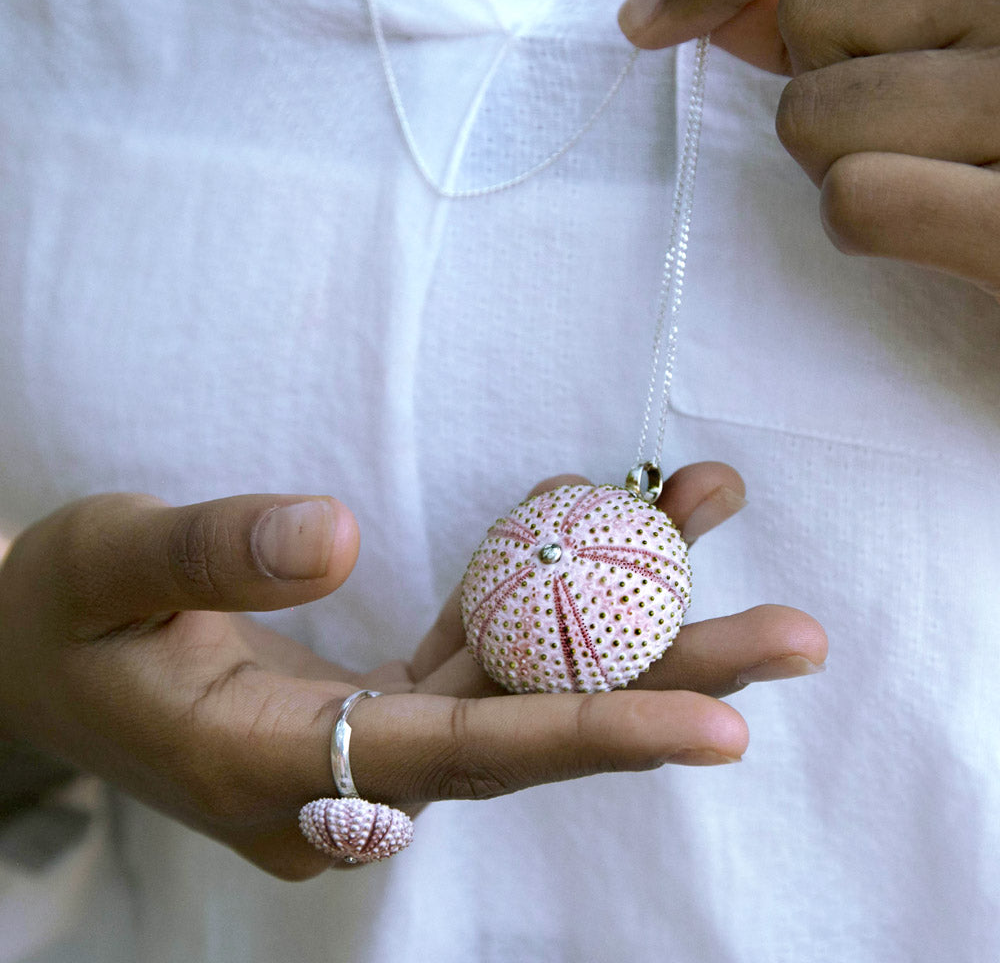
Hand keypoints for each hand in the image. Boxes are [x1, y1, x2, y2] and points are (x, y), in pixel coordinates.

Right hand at [0, 465, 824, 879]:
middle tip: (794, 634)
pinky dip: (545, 595)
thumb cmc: (58, 619)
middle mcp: (347, 774)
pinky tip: (603, 523)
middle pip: (532, 733)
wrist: (35, 666)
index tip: (721, 725)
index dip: (592, 737)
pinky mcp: (381, 702)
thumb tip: (333, 532)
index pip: (461, 754)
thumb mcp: (102, 563)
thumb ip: (206, 550)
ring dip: (623, 614)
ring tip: (709, 512)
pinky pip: (486, 655)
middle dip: (665, 680)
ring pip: (523, 690)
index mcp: (277, 763)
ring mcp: (371, 742)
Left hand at [618, 0, 999, 297]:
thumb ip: (863, 3)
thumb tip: (728, 8)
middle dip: (830, 75)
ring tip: (948, 166)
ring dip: (854, 155)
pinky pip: (857, 200)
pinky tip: (944, 225)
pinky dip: (876, 222)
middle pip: (816, 15)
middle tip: (920, 110)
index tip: (654, 21)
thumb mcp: (968, 36)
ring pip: (816, 116)